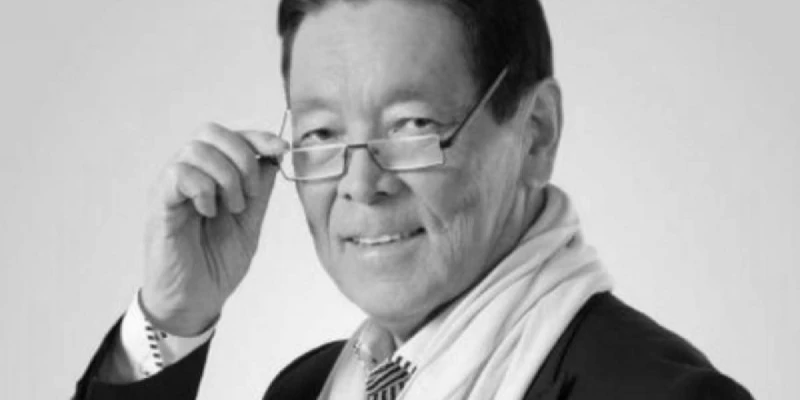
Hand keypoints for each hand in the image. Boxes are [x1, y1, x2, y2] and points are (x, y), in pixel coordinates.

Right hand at [141, 123, 286, 335]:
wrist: (196, 301)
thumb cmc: (216, 264)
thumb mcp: (250, 224)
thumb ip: (260, 191)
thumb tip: (274, 157)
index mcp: (212, 176)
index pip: (231, 137)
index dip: (257, 137)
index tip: (281, 149)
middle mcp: (189, 175)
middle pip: (211, 131)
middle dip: (242, 157)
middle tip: (250, 194)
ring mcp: (171, 187)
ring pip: (196, 149)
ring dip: (225, 177)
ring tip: (231, 209)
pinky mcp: (160, 204)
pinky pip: (178, 174)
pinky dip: (203, 189)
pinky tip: (208, 213)